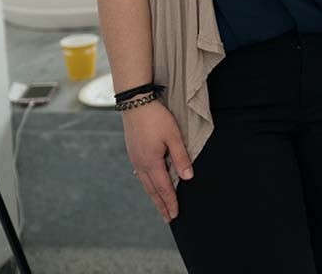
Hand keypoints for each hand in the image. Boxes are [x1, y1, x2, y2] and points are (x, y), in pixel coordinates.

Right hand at [122, 100, 193, 222]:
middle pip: (152, 190)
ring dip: (154, 196)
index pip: (164, 188)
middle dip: (161, 205)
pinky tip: (150, 184)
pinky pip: (141, 174)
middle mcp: (141, 165)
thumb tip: (188, 178)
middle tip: (169, 218)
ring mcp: (135, 159)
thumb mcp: (174, 137)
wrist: (135, 104)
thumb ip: (181, 157)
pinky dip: (148, 184)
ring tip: (160, 205)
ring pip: (145, 183)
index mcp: (152, 163)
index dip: (170, 202)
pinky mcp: (133, 153)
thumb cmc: (157, 118)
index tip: (175, 215)